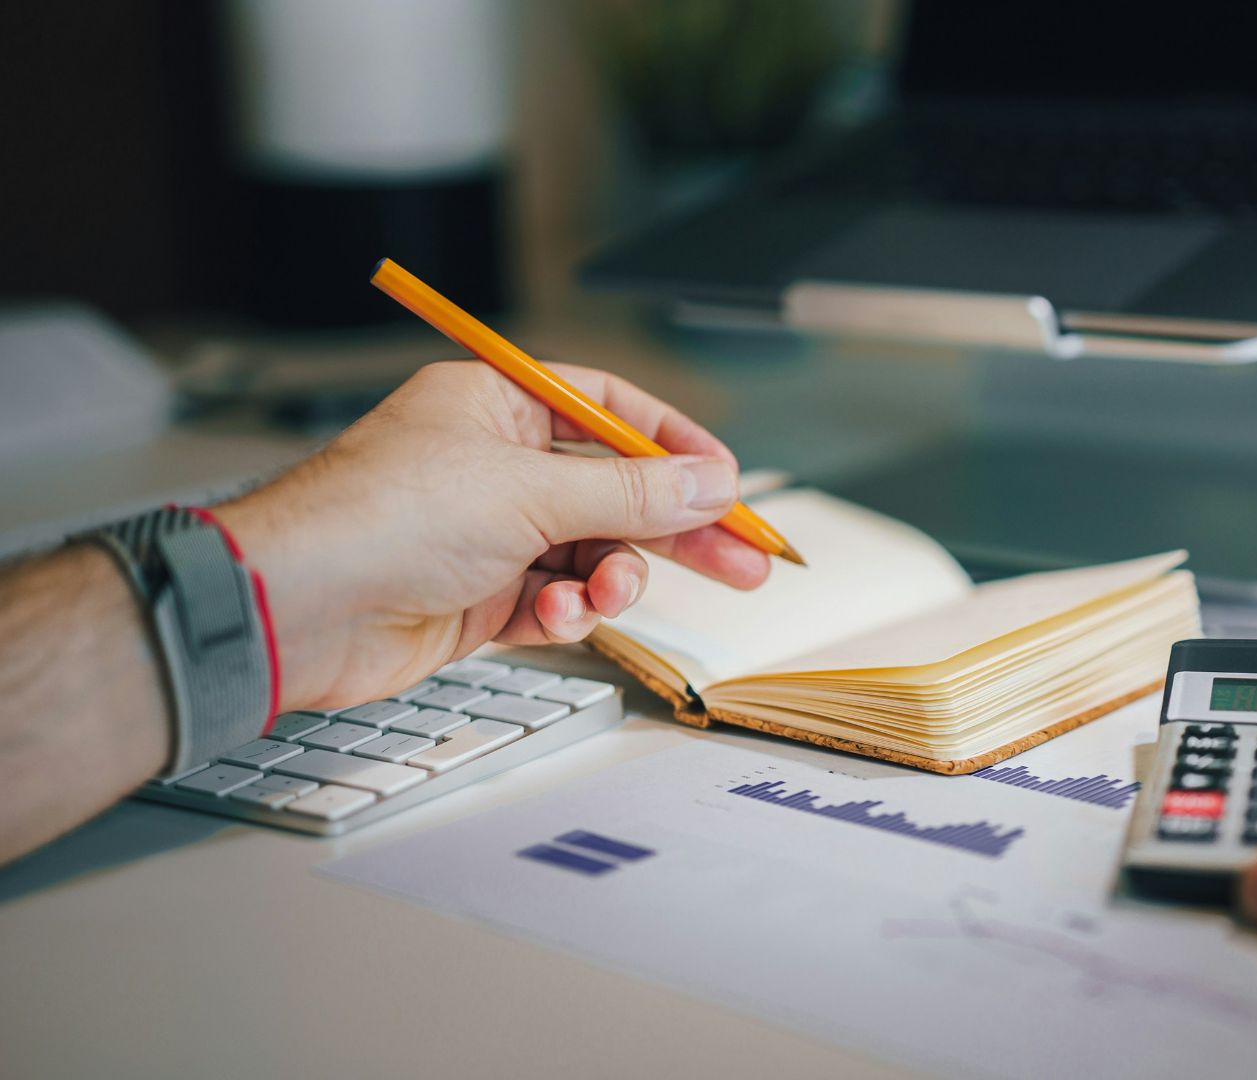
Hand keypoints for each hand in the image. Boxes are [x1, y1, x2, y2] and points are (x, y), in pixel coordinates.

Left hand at [216, 361, 769, 711]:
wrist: (296, 607)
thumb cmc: (380, 518)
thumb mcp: (528, 491)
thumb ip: (631, 492)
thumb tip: (710, 484)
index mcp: (497, 404)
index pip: (611, 409)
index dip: (675, 445)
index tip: (728, 483)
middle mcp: (494, 463)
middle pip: (615, 489)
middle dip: (676, 529)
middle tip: (745, 562)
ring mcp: (487, 533)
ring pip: (591, 553)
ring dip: (611, 578)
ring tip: (607, 594)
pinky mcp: (479, 597)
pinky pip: (554, 601)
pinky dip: (565, 613)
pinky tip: (556, 619)